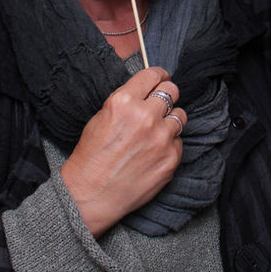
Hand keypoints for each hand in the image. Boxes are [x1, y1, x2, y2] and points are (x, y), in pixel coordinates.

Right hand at [61, 67, 186, 236]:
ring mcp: (161, 138)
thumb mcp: (101, 117)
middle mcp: (146, 116)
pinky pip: (178, 141)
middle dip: (167, 95)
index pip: (153, 75)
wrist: (90, 195)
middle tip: (161, 105)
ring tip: (155, 133)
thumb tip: (147, 91)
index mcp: (124, 102)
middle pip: (172, 91)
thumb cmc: (91, 157)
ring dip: (170, 121)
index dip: (159, 76)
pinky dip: (169, 144)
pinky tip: (153, 153)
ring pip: (180, 116)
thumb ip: (127, 101)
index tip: (161, 78)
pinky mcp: (171, 158)